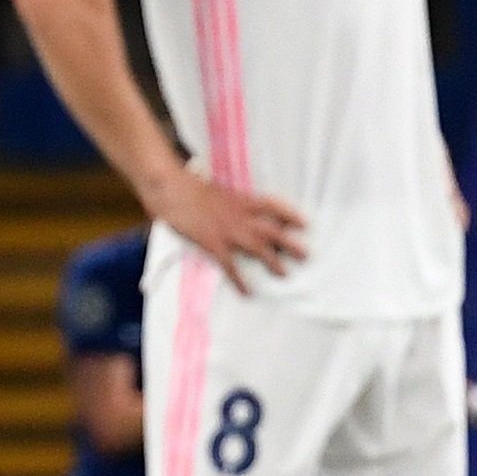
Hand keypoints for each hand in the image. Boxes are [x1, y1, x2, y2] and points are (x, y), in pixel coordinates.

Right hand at [138, 164, 305, 294]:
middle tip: (305, 255)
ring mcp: (228, 230)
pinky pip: (230, 265)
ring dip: (273, 261)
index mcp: (242, 199)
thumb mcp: (214, 188)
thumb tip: (229, 207)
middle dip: (290, 243)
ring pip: (258, 248)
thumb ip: (227, 199)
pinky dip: (239, 279)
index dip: (291, 215)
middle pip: (272, 230)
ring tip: (284, 274)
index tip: (305, 224)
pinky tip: (247, 291)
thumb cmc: (187, 185)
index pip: (274, 206)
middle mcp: (240, 215)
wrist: (171, 187)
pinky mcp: (213, 242)